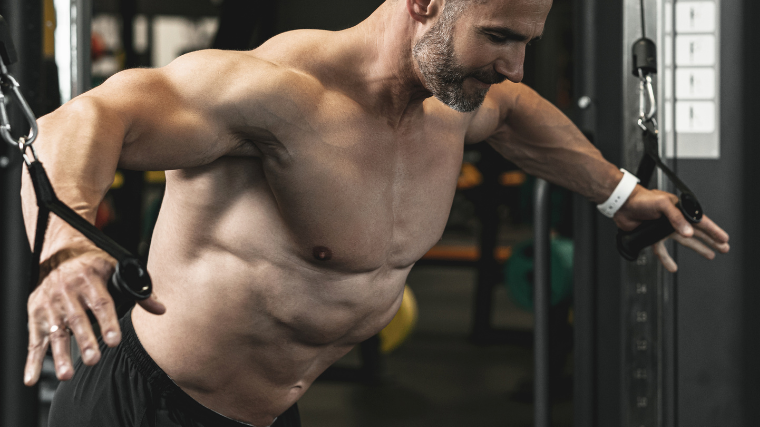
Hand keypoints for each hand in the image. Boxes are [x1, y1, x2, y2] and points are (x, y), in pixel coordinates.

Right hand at [24, 248, 164, 385]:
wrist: (59, 254)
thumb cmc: (92, 266)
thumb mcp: (115, 269)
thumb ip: (138, 291)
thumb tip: (161, 310)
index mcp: (90, 279)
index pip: (101, 303)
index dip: (108, 323)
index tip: (114, 340)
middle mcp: (67, 292)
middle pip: (77, 320)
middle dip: (85, 341)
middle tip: (93, 360)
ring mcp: (50, 305)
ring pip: (56, 333)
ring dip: (60, 355)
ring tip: (66, 375)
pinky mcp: (36, 315)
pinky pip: (34, 340)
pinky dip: (31, 361)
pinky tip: (31, 378)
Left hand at [614, 186, 729, 271]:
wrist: (622, 204)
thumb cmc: (641, 199)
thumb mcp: (662, 205)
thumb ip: (676, 218)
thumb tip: (688, 232)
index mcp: (679, 209)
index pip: (700, 222)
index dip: (713, 231)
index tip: (724, 239)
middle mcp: (673, 220)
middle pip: (697, 233)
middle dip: (711, 241)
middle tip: (724, 248)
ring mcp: (663, 229)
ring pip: (684, 242)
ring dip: (698, 249)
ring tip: (710, 255)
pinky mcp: (652, 236)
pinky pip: (662, 250)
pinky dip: (667, 260)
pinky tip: (672, 267)